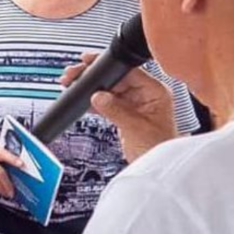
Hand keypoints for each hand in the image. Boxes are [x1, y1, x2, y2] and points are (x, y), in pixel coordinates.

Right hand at [60, 53, 178, 162]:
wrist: (158, 169)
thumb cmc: (159, 148)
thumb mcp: (136, 127)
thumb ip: (116, 110)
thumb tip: (98, 96)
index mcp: (154, 92)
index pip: (129, 72)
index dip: (108, 67)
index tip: (90, 63)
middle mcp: (145, 95)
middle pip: (116, 79)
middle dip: (95, 78)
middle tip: (75, 76)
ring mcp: (134, 105)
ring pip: (109, 91)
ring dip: (92, 90)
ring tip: (74, 87)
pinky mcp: (125, 115)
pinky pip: (107, 104)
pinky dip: (94, 103)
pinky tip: (82, 102)